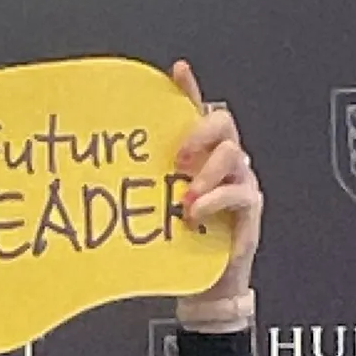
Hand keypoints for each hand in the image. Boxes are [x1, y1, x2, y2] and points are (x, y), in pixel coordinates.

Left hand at [171, 60, 259, 321]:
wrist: (204, 284)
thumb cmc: (179, 242)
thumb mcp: (158, 207)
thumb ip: (147, 184)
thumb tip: (106, 173)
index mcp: (200, 155)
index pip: (197, 113)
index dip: (190, 90)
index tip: (178, 71)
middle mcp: (223, 162)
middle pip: (223, 123)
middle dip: (199, 133)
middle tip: (178, 157)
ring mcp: (240, 182)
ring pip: (233, 154)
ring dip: (206, 174)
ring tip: (186, 199)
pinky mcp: (250, 207)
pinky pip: (239, 193)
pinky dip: (215, 201)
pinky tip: (196, 215)